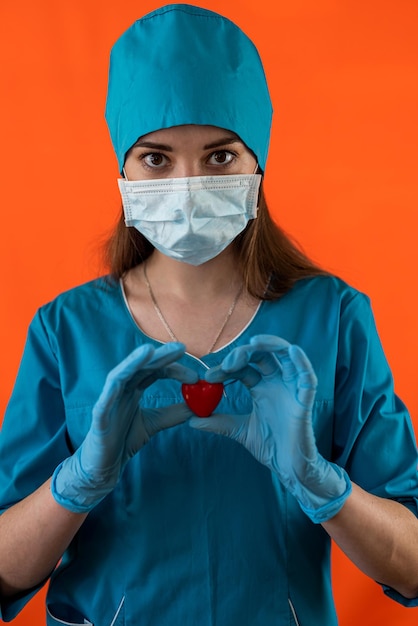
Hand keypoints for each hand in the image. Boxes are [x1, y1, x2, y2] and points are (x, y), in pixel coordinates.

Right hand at [52, 342, 197, 512]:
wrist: (104, 466)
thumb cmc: (124, 441)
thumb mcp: (154, 423)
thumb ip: (174, 413)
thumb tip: (198, 406)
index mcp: (134, 389)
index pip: (155, 371)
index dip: (175, 369)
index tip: (195, 377)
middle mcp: (121, 390)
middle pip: (140, 366)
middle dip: (159, 356)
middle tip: (180, 347)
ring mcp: (109, 401)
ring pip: (120, 376)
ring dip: (133, 362)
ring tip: (148, 350)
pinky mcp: (99, 417)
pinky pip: (104, 401)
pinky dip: (112, 388)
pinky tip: (120, 379)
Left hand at [190, 335, 350, 522]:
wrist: (288, 468)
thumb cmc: (270, 447)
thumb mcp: (238, 430)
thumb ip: (217, 423)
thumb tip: (191, 420)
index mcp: (261, 387)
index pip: (243, 368)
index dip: (226, 367)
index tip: (208, 376)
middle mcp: (276, 383)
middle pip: (263, 355)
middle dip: (245, 353)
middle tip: (228, 363)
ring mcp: (291, 389)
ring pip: (286, 356)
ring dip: (271, 345)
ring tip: (254, 343)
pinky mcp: (305, 400)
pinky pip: (307, 377)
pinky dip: (302, 362)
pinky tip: (292, 351)